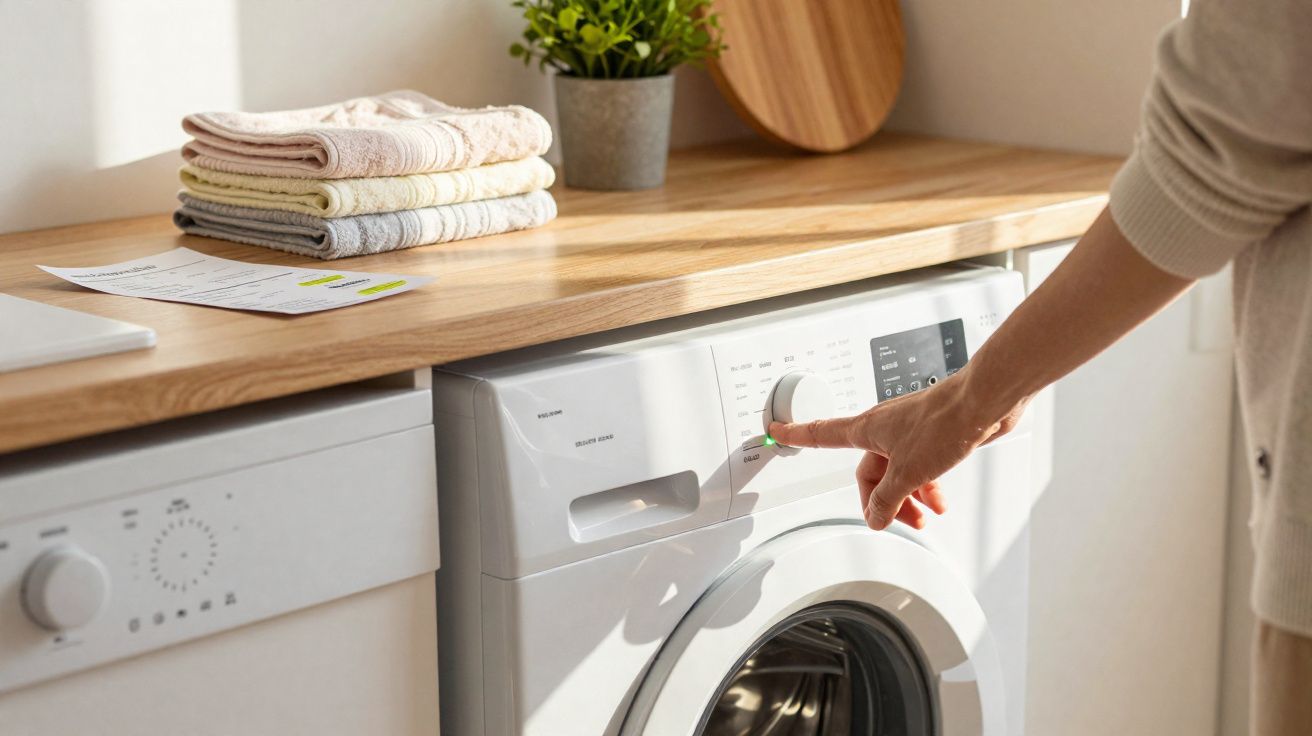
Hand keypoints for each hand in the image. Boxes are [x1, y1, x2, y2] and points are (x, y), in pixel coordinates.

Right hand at [768, 366, 1028, 529]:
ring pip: (898, 470)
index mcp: (868, 430)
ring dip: (908, 497)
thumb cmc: (945, 421)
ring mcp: (910, 430)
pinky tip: (938, 500)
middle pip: (869, 470)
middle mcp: (885, 427)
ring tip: (923, 516)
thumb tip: (875, 516)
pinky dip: (926, 485)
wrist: (984, 403)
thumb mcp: (908, 472)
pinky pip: (919, 465)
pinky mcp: (933, 434)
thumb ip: (888, 499)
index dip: (797, 435)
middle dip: (881, 499)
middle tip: (890, 520)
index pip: (821, 434)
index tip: (778, 430)